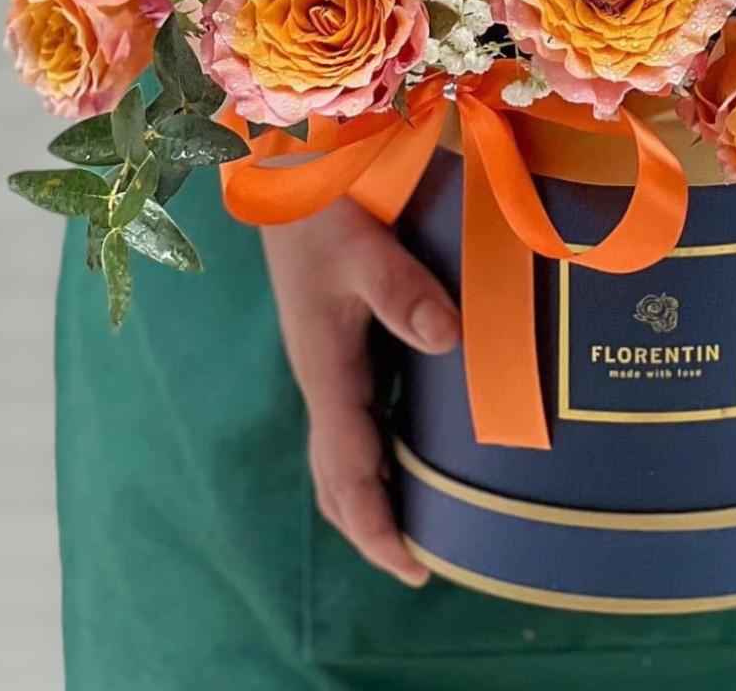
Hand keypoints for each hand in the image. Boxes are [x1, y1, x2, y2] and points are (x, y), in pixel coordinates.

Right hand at [262, 198, 460, 586]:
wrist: (287, 167)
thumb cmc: (323, 204)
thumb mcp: (362, 245)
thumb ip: (401, 290)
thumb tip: (448, 340)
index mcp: (325, 369)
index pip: (347, 471)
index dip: (376, 525)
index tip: (412, 567)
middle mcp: (323, 374)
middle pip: (338, 475)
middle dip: (372, 525)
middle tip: (419, 564)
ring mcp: (326, 358)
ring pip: (342, 449)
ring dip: (372, 491)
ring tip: (417, 521)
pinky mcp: (337, 338)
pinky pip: (353, 415)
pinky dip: (375, 449)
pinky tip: (408, 444)